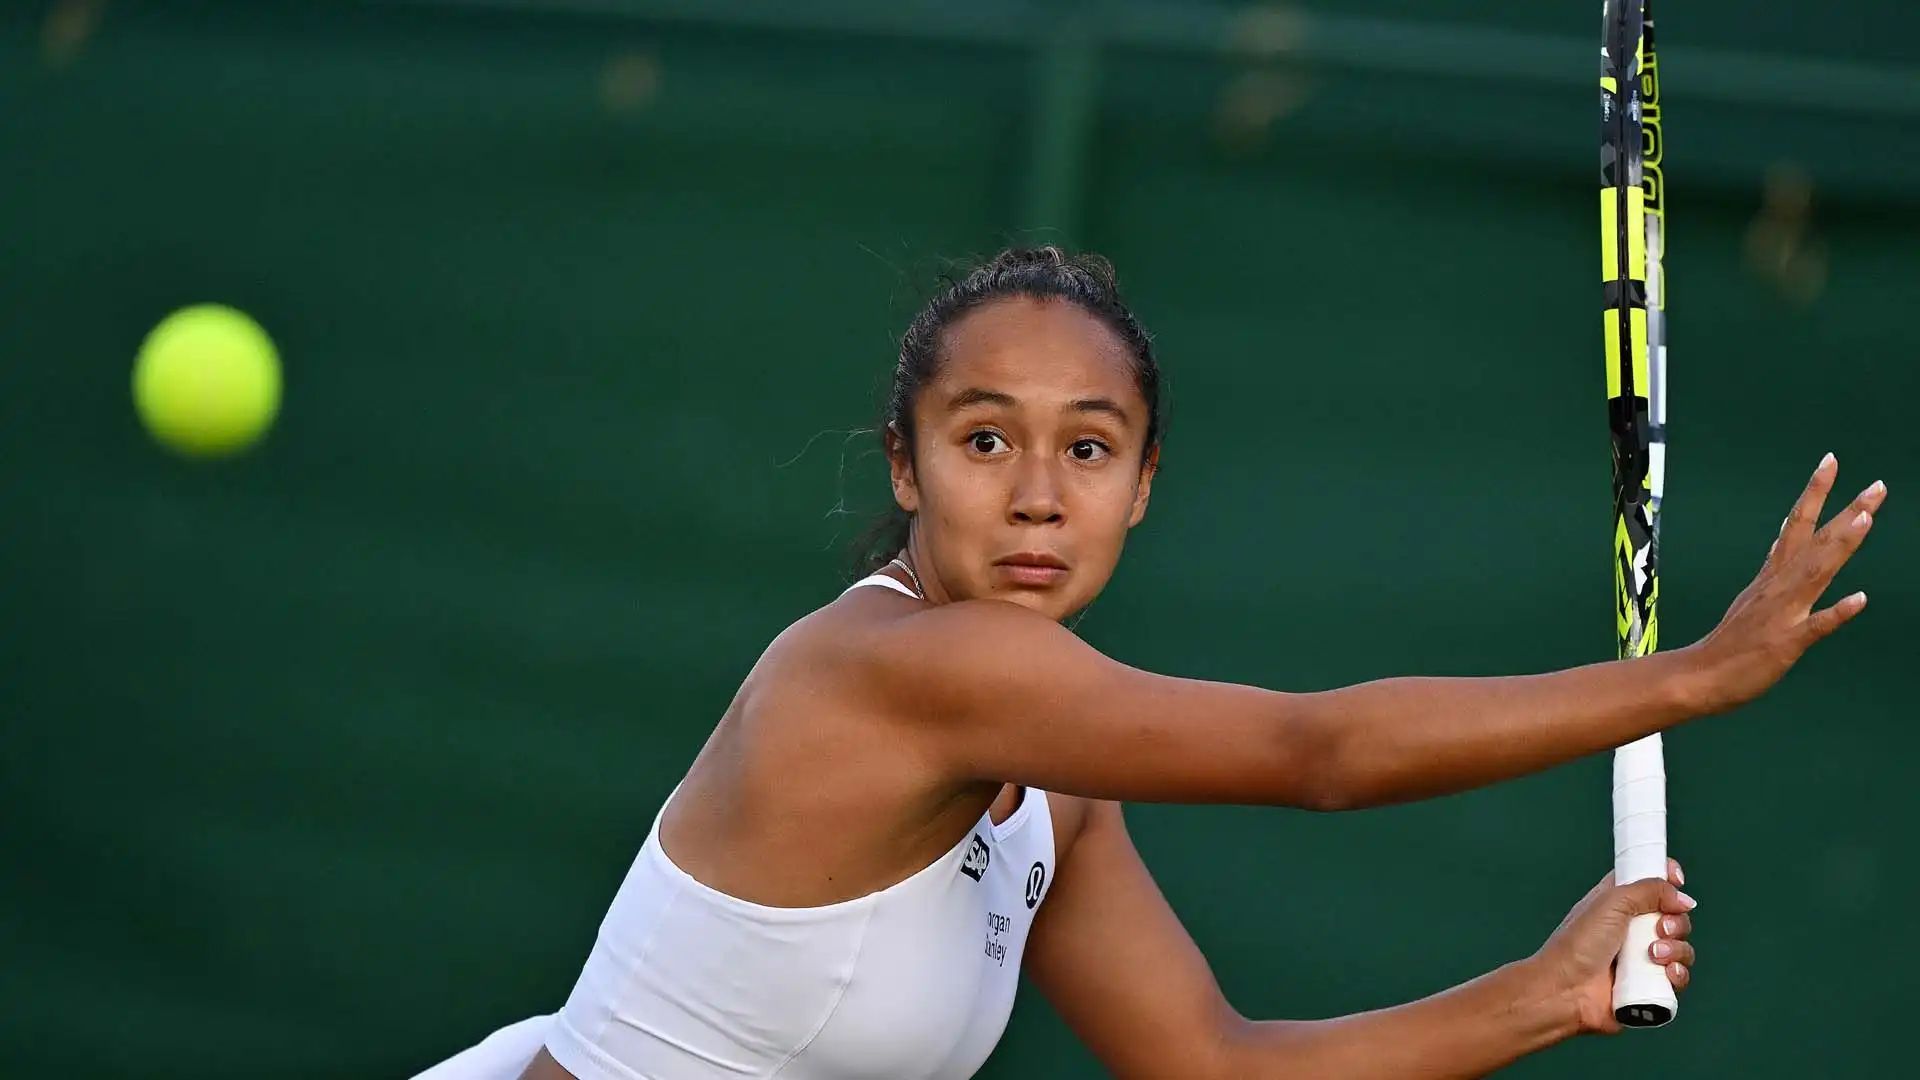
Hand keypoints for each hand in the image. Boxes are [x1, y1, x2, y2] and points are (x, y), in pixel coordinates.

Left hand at [1528, 859, 1695, 1034]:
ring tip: (1653, 954)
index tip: (1677, 881)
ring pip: (1681, 947)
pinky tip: (1665, 973)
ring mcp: (1642, 957)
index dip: (1667, 879)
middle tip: (1660, 928)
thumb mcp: (1612, 902)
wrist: (1566, 990)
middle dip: (1676, 921)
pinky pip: (1678, 976)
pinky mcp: (1649, 984)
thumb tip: (1682, 897)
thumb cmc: (1577, 944)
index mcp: (1619, 902)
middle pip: (1674, 916)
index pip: (1650, 883)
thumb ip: (1649, 890)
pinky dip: (1677, 974)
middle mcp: (1633, 927)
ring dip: (1676, 949)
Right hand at [1685, 454, 1883, 713]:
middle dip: (1846, 511)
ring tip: (1866, 518)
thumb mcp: (1753, 599)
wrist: (1697, 678)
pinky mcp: (1785, 643)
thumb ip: (1774, 569)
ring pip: (1816, 571)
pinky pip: (1815, 626)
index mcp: (1772, 577)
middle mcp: (1778, 587)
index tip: (1831, 462)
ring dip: (1840, 544)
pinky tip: (1860, 599)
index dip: (1814, 493)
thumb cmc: (1728, 646)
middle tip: (1877, 486)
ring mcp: (1783, 613)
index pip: (1795, 525)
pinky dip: (1837, 612)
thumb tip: (1785, 536)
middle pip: (1814, 541)